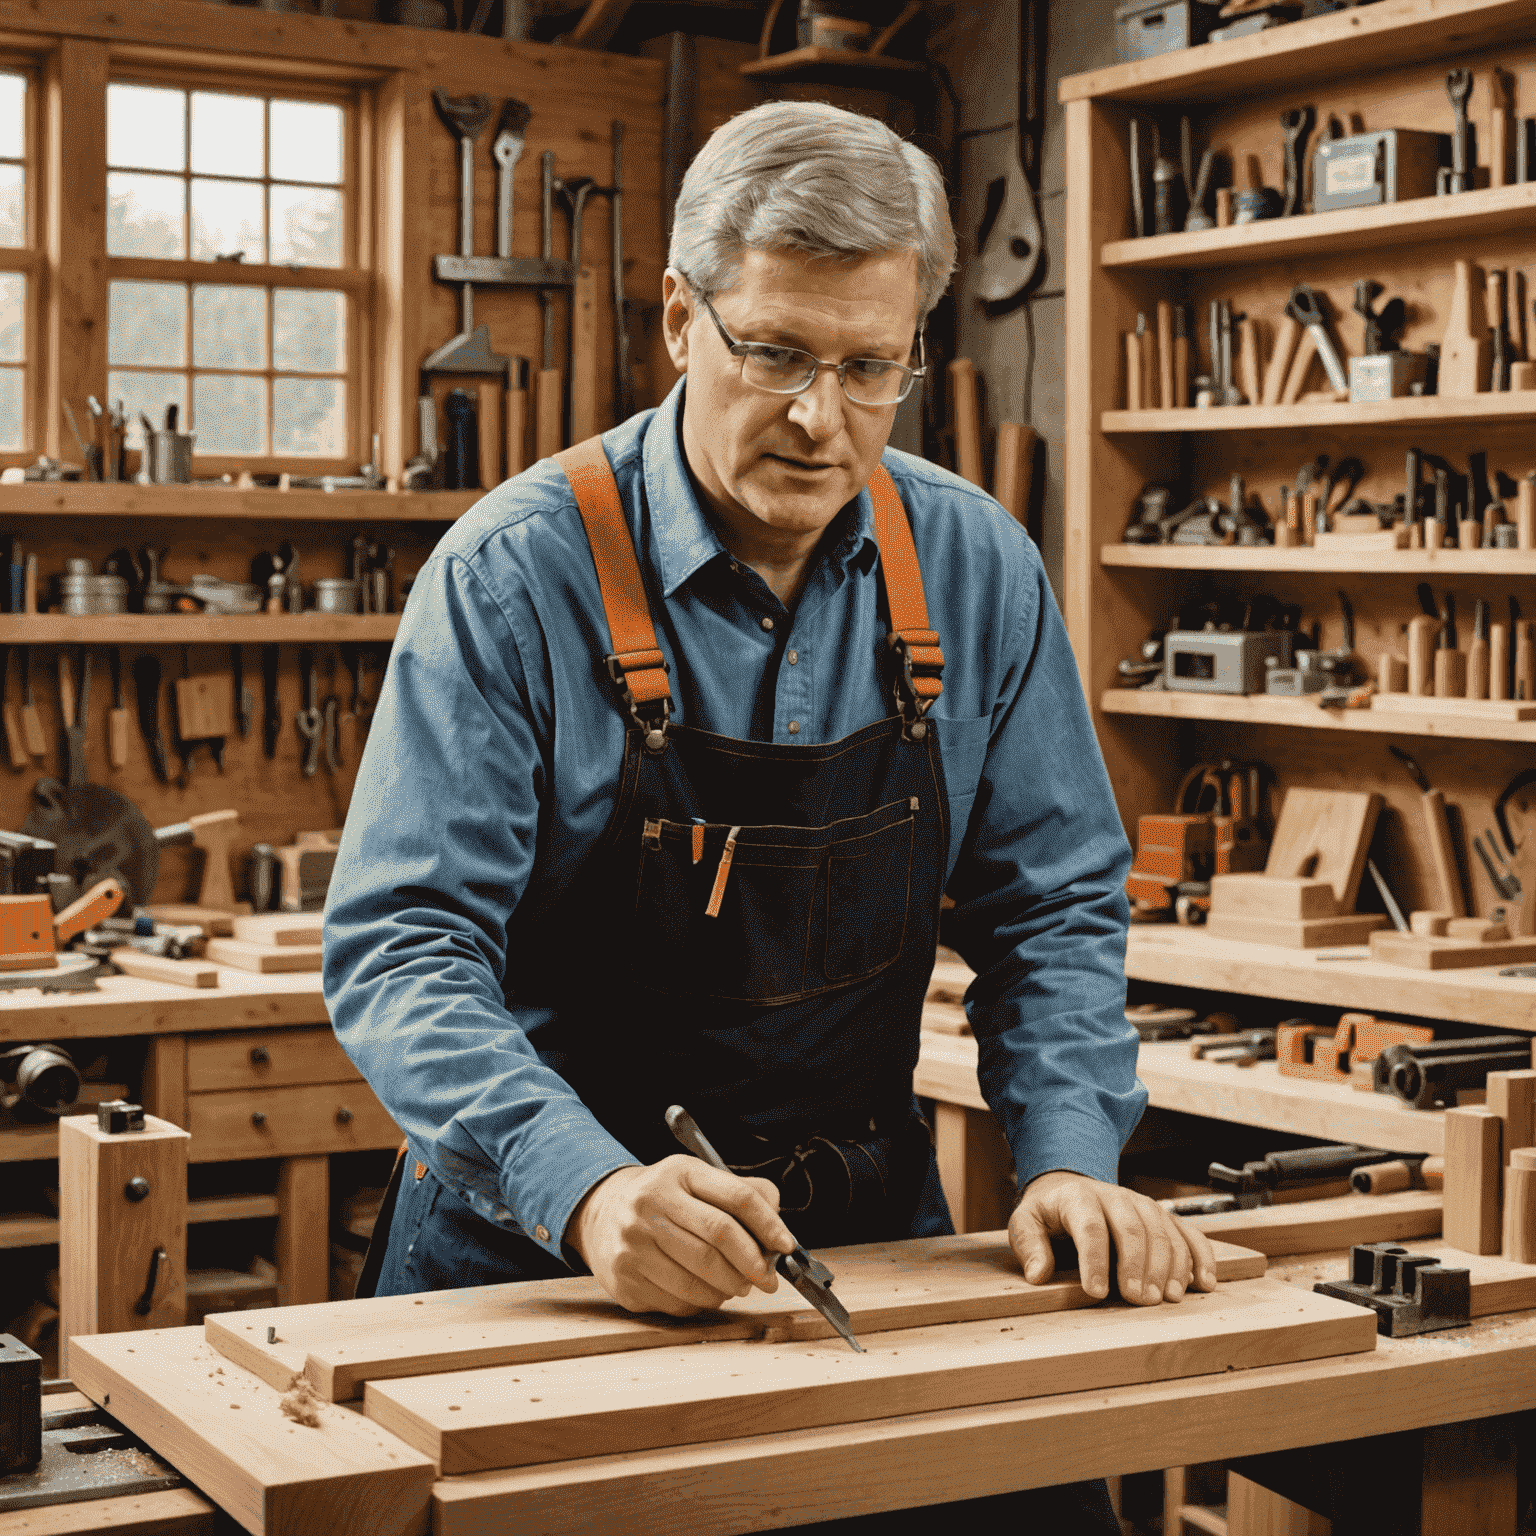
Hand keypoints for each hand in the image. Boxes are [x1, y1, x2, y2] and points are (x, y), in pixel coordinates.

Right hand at [566, 1156, 796, 1316]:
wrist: (601, 1212)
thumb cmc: (663, 1198)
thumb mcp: (697, 1179)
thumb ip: (741, 1193)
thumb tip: (778, 1224)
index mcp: (678, 1173)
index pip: (736, 1197)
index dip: (769, 1224)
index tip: (786, 1245)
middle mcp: (651, 1203)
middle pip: (719, 1238)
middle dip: (753, 1264)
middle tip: (767, 1278)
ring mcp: (634, 1243)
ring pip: (700, 1277)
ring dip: (730, 1288)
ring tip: (738, 1285)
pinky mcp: (625, 1279)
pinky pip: (679, 1300)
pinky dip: (703, 1301)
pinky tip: (706, 1291)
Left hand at [1009, 1170, 1216, 1304]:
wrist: (1071, 1187)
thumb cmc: (1050, 1213)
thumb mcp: (1026, 1222)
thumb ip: (1030, 1245)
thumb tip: (1038, 1274)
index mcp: (1078, 1197)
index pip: (1090, 1226)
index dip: (1094, 1259)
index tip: (1095, 1292)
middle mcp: (1115, 1197)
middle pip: (1133, 1228)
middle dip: (1137, 1265)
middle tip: (1138, 1300)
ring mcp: (1143, 1205)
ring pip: (1163, 1231)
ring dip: (1169, 1266)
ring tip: (1166, 1299)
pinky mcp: (1163, 1217)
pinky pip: (1187, 1233)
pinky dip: (1200, 1256)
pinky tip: (1203, 1283)